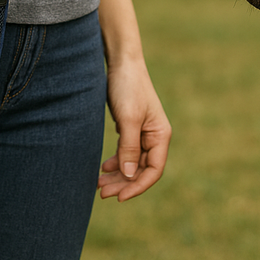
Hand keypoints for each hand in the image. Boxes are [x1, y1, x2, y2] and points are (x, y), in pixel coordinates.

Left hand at [98, 57, 170, 201]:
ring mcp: (143, 133)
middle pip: (141, 170)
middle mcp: (155, 137)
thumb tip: (128, 175)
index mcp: (161, 136)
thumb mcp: (128, 119)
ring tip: (98, 184)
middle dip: (123, 183)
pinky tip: (103, 167)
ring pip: (132, 163)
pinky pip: (125, 152)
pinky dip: (116, 162)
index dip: (137, 186)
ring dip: (117, 175)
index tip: (119, 197)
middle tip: (101, 193)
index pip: (153, 171)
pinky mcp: (131, 128)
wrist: (121, 62)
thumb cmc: (128, 87)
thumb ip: (129, 147)